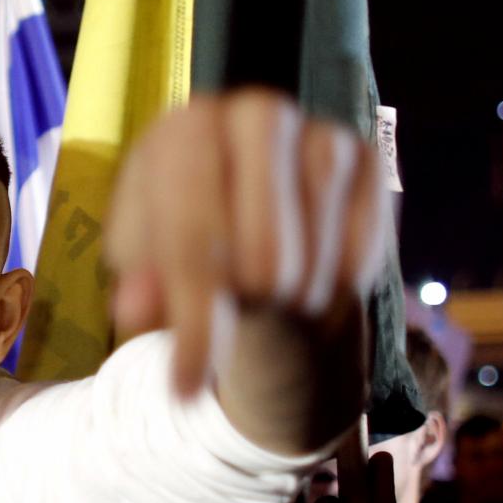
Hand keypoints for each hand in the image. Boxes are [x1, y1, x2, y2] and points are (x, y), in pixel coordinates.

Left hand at [105, 89, 388, 396]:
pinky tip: (321, 280)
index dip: (192, 320)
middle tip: (248, 309)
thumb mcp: (153, 274)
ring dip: (298, 295)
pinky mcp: (367, 157)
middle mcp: (251, 114)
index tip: (186, 388)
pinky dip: (342, 279)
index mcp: (179, 133)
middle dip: (252, 304)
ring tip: (279, 297)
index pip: (191, 232)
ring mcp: (316, 131)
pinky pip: (363, 243)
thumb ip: (144, 292)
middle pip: (263, 249)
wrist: (260, 228)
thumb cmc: (192, 248)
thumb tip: (135, 307)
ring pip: (316, 251)